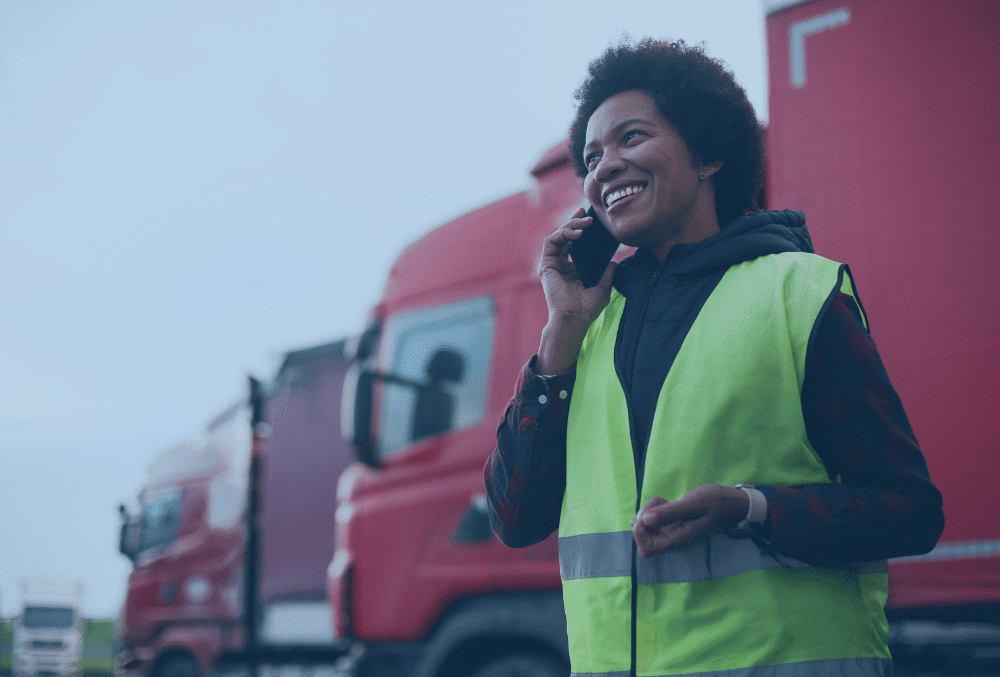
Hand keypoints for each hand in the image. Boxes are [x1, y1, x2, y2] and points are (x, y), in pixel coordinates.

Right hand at [535, 207, 615, 374]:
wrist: (575, 318)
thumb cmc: (587, 307)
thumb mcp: (603, 286)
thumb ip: (607, 272)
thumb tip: (614, 261)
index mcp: (573, 268)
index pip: (574, 243)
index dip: (580, 228)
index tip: (591, 218)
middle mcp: (561, 264)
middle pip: (565, 236)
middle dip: (575, 221)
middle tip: (587, 214)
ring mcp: (553, 264)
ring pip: (557, 235)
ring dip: (570, 225)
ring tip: (585, 224)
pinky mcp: (546, 265)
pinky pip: (551, 242)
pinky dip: (562, 234)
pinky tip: (577, 234)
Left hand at [631, 484, 747, 558]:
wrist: (731, 502)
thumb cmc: (716, 503)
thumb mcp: (693, 504)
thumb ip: (669, 513)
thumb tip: (644, 520)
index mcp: (677, 540)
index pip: (646, 550)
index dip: (641, 534)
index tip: (647, 517)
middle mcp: (672, 539)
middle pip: (643, 536)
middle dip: (643, 517)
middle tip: (657, 505)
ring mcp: (671, 531)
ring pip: (647, 524)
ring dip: (650, 508)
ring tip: (666, 500)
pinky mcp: (671, 522)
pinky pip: (654, 516)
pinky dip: (655, 506)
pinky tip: (668, 501)